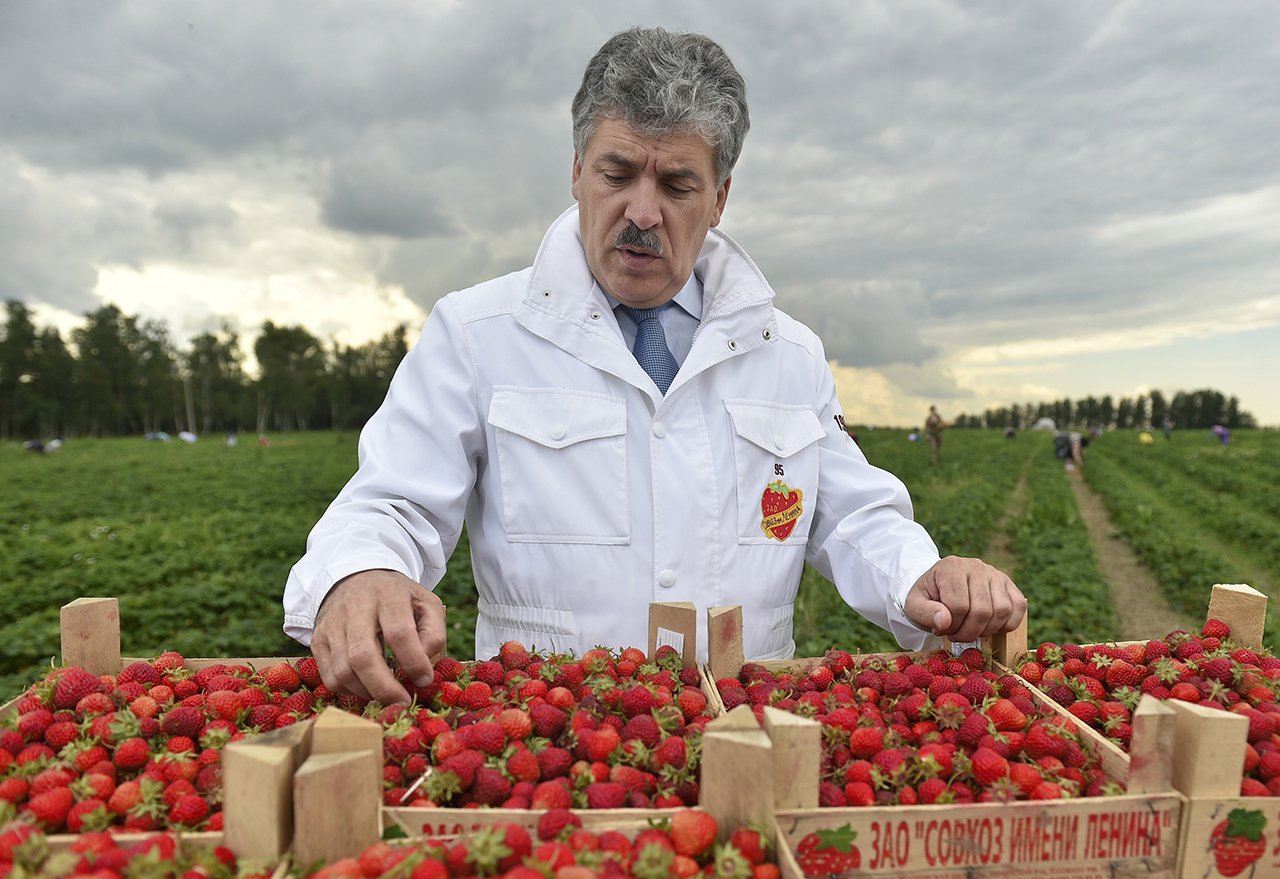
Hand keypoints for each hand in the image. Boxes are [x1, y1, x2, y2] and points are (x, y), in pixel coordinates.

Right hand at [311, 569, 445, 704]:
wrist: (356, 579)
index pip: (399, 633)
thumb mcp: (426, 604)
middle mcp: (355, 607)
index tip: (425, 679)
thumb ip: (433, 634)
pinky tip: (367, 688)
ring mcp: (331, 624)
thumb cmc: (397, 598)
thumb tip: (424, 668)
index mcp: (388, 594)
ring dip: (368, 692)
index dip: (414, 662)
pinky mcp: (317, 640)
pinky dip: (350, 692)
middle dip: (385, 688)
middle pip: (363, 657)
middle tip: (402, 702)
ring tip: (387, 695)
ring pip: (343, 671)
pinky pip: (330, 677)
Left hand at [904, 556, 1025, 642]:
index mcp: (951, 568)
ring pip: (1002, 610)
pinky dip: (1008, 624)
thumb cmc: (927, 598)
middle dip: (968, 632)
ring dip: (987, 630)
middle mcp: (976, 566)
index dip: (951, 626)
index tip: (942, 629)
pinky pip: (1019, 606)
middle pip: (982, 610)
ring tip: (970, 630)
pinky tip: (989, 627)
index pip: (958, 606)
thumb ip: (925, 613)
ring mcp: (995, 573)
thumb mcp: (914, 605)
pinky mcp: (1008, 583)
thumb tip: (944, 622)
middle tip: (956, 635)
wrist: (938, 585)